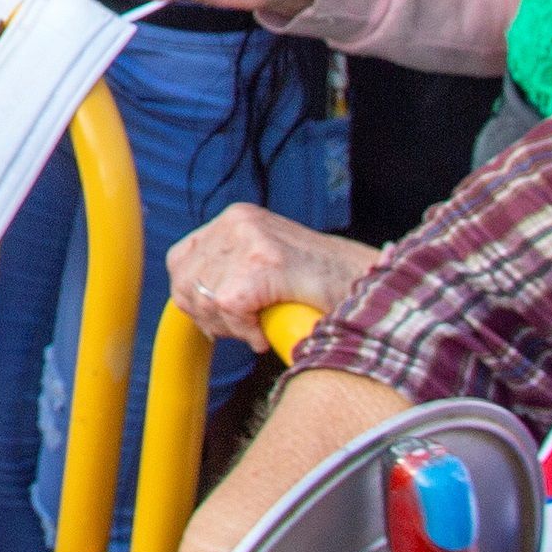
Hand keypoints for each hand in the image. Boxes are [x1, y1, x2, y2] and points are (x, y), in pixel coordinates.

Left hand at [162, 201, 378, 346]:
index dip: (193, 296)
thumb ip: (231, 271)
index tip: (220, 318)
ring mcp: (250, 239)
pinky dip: (244, 330)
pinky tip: (264, 333)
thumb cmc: (323, 287)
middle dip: (208, 316)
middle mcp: (238, 221)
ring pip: (204, 298)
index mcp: (236, 218)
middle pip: (185, 281)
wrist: (371, 289)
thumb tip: (191, 300)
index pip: (181, 260)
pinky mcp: (262, 263)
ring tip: (258, 328)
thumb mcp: (267, 266)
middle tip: (243, 328)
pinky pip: (227, 308)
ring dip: (229, 326)